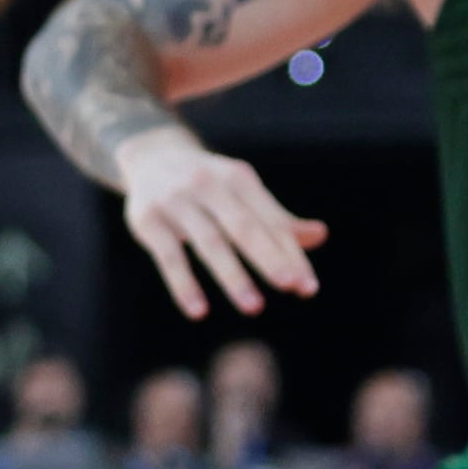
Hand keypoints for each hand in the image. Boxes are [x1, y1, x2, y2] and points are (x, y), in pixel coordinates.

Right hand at [117, 129, 326, 318]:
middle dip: (268, 257)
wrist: (151, 157)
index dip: (291, 253)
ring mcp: (175, 201)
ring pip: (209, 243)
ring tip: (254, 307)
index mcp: (238, 179)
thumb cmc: (210, 185)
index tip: (308, 287)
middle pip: (243, 227)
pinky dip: (184, 284)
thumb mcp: (242, 192)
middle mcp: (208, 185)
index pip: (270, 221)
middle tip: (290, 285)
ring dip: (233, 276)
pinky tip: (199, 311)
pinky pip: (168, 256)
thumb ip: (276, 219)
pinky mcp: (147, 220)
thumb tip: (321, 235)